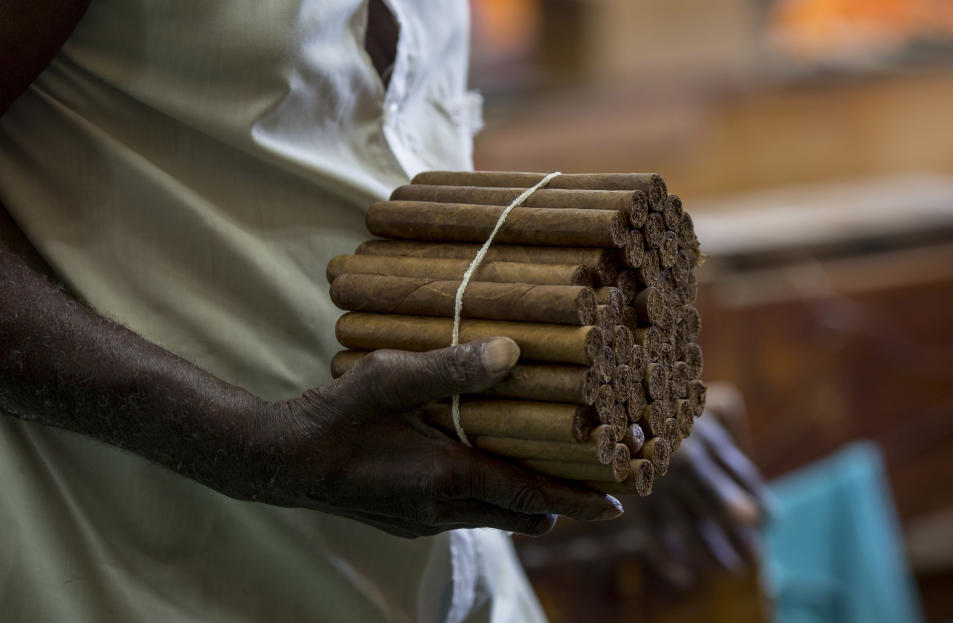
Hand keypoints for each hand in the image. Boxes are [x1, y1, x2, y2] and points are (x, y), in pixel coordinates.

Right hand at [230, 337, 622, 537]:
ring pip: (495, 519)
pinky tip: (473, 464)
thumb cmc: (336, 416)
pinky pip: (466, 517)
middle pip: (524, 517)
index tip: (619, 503)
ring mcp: (424, 523)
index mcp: (451, 478)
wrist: (282, 463)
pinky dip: (488, 499)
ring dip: (521, 500)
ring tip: (536, 464)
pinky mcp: (406, 524)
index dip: (581, 501)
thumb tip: (512, 351)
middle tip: (582, 471)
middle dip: (558, 501)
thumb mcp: (392, 378)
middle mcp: (445, 510)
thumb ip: (452, 366)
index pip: (536, 498)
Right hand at [631, 412, 770, 588]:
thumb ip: (717, 449)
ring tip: (731, 570)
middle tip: (754, 557)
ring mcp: (658, 482)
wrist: (601, 406)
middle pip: (722, 507)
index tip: (770, 520)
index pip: (742, 475)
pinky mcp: (632, 499)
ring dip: (713, 553)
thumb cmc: (649, 407)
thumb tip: (748, 497)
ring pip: (693, 529)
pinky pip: (655, 537)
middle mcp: (684, 462)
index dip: (759, 499)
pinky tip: (685, 575)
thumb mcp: (687, 416)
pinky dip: (670, 560)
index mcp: (703, 438)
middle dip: (742, 536)